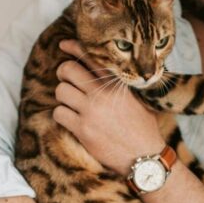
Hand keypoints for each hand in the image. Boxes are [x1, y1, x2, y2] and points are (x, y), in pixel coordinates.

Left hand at [54, 39, 166, 173]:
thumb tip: (109, 70)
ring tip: (71, 103)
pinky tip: (71, 119)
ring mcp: (91, 112)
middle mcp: (102, 94)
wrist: (144, 157)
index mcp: (117, 84)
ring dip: (63, 97)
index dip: (74, 47)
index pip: (91, 57)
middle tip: (67, 80)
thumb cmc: (143, 129)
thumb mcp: (140, 100)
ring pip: (60, 91)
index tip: (63, 44)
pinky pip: (59, 113)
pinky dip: (62, 115)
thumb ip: (123, 84)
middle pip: (68, 70)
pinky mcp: (83, 130)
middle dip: (63, 73)